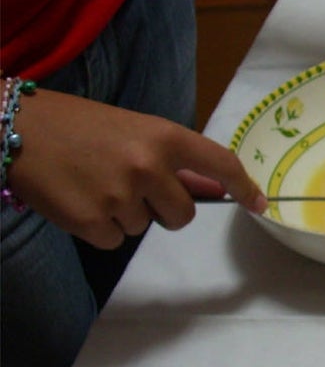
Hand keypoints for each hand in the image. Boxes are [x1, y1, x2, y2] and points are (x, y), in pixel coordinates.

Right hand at [6, 90, 267, 249]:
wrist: (17, 128)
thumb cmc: (79, 125)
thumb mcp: (134, 130)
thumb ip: (175, 161)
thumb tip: (215, 188)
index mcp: (164, 136)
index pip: (220, 164)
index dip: (244, 187)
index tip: (259, 203)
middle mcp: (148, 166)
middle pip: (184, 215)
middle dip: (166, 211)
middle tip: (134, 188)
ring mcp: (120, 195)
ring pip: (145, 227)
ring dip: (126, 215)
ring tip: (96, 183)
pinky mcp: (91, 221)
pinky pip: (115, 241)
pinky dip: (100, 228)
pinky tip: (80, 199)